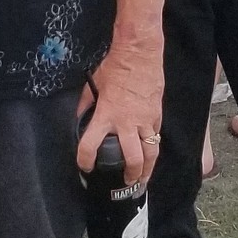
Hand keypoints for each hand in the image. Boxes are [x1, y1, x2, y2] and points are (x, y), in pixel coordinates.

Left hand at [77, 32, 164, 186]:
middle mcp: (127, 123)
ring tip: (143, 179)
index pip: (91, 145)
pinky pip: (155, 136)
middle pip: (133, 159)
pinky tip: (149, 153)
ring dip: (147, 170)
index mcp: (106, 115)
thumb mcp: (93, 86)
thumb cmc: (114, 67)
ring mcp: (145, 120)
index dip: (85, 160)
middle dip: (130, 175)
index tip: (85, 167)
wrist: (139, 54)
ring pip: (151, 153)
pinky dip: (152, 147)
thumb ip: (86, 106)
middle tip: (126, 183)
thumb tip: (81, 119)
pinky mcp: (157, 115)